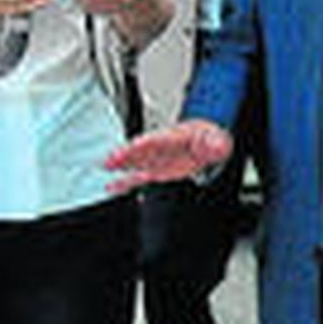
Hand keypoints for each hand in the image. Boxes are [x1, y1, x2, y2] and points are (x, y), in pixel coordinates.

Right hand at [104, 120, 232, 190]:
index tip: (134, 147)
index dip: (146, 143)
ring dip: (120, 165)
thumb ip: (216, 143)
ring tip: (105, 167)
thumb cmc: (207, 137)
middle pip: (140, 149)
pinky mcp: (156, 171)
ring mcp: (156, 159)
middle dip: (126, 154)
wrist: (207, 143)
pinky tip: (112, 186)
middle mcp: (161, 147)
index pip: (158, 139)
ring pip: (135, 162)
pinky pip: (138, 177)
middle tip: (110, 158)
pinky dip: (124, 182)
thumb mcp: (216, 139)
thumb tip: (217, 146)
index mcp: (174, 137)